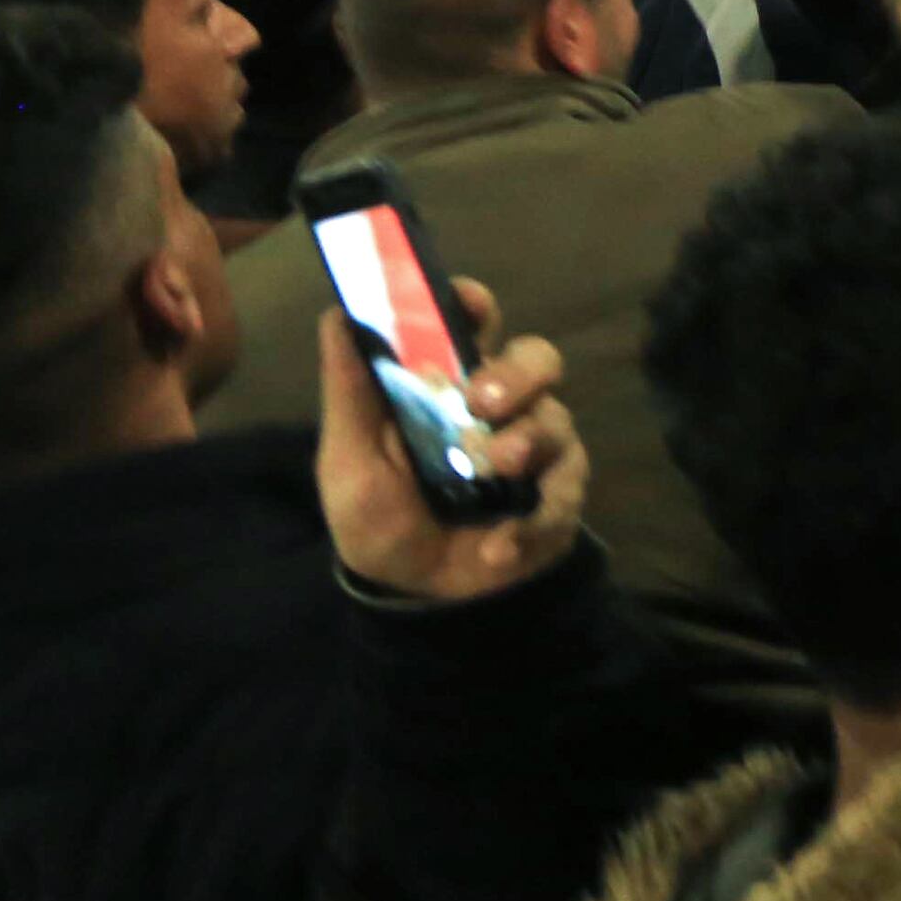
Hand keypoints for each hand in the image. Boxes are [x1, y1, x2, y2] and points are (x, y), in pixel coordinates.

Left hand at [316, 284, 585, 603]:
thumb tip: (337, 315)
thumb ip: (350, 393)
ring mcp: (535, 446)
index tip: (471, 306)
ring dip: (524, 443)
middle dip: (517, 374)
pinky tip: (497, 546)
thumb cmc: (378, 518)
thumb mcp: (349, 460)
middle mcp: (500, 405)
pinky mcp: (559, 493)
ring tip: (494, 473)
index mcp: (448, 384)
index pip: (472, 324)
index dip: (476, 304)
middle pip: (535, 357)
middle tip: (483, 403)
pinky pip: (563, 490)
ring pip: (554, 420)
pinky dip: (531, 519)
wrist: (414, 595)